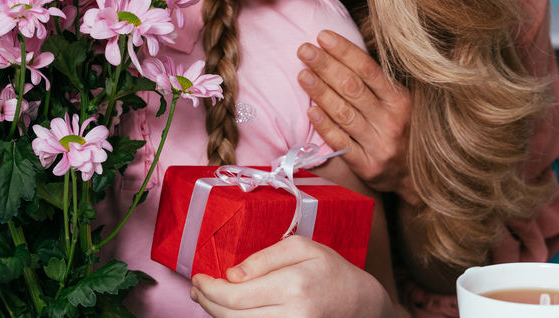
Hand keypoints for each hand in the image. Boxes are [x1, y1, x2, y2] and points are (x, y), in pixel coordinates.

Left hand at [190, 236, 399, 317]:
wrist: (361, 304)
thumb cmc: (331, 270)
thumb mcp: (302, 248)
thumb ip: (264, 257)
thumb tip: (232, 274)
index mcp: (293, 286)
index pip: (236, 296)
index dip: (209, 288)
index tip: (198, 276)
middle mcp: (292, 315)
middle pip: (232, 317)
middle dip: (207, 301)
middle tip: (196, 287)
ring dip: (215, 314)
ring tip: (205, 299)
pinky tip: (226, 312)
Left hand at [297, 30, 418, 202]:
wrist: (417, 178)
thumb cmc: (402, 130)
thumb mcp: (400, 103)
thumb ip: (376, 83)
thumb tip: (341, 51)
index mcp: (401, 100)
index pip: (368, 69)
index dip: (344, 51)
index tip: (322, 36)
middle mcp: (391, 120)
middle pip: (352, 88)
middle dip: (326, 66)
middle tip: (304, 50)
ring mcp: (379, 144)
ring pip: (344, 113)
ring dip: (320, 91)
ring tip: (302, 74)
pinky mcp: (367, 165)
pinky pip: (341, 142)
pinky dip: (324, 126)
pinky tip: (310, 110)